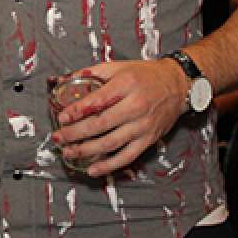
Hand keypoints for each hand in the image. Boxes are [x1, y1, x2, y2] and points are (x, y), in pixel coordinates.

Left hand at [52, 58, 189, 176]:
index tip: (62, 117)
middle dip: (75, 133)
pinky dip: (108, 166)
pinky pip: (127, 157)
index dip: (77, 110)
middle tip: (58, 137)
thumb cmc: (146, 75)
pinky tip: (92, 170)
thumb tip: (64, 80)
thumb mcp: (119, 67)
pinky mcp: (148, 140)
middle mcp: (135, 106)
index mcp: (126, 85)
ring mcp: (142, 126)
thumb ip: (93, 73)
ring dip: (86, 151)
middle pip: (100, 124)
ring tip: (68, 152)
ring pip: (110, 143)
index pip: (97, 100)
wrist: (178, 85)